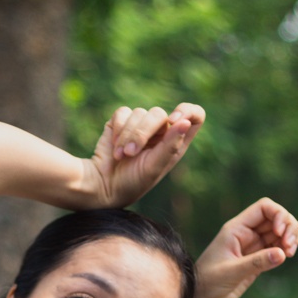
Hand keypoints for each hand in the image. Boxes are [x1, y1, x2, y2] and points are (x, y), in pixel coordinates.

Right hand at [79, 103, 204, 208]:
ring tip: (120, 156)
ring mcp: (141, 125)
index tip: (172, 120)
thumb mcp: (153, 168)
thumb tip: (185, 122)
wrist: (102, 186)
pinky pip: (123, 113)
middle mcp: (161, 131)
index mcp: (175, 142)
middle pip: (159, 113)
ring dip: (127, 135)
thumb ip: (170, 146)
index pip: (195, 117)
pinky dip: (118, 129)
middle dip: (142, 132)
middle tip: (131, 153)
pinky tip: (114, 145)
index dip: (188, 112)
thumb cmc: (131, 183)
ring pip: (139, 113)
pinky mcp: (122, 121)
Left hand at [191, 198, 297, 297]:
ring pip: (280, 232)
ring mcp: (253, 246)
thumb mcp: (231, 272)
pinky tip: (287, 255)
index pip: (264, 208)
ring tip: (290, 252)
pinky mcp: (258, 259)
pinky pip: (277, 247)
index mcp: (236, 229)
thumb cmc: (209, 284)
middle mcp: (246, 233)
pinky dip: (286, 248)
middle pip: (276, 218)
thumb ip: (256, 263)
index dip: (277, 215)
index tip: (279, 232)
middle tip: (290, 246)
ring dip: (290, 238)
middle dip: (288, 227)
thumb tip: (282, 254)